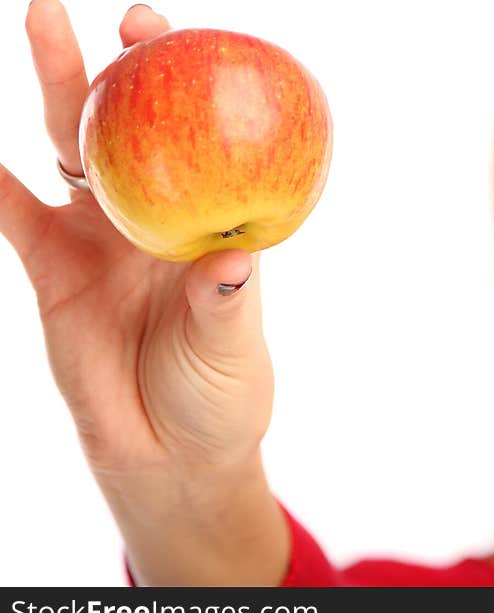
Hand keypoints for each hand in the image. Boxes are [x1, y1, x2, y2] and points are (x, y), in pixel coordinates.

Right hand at [1, 1, 274, 487]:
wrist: (169, 451)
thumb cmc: (219, 396)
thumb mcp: (230, 350)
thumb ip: (225, 305)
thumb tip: (234, 261)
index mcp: (206, 225)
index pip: (203, 145)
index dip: (192, 90)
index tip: (179, 42)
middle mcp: (153, 218)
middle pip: (133, 131)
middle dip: (121, 69)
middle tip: (112, 16)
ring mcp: (99, 237)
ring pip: (70, 150)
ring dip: (58, 89)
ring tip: (45, 21)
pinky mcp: (51, 266)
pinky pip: (9, 208)